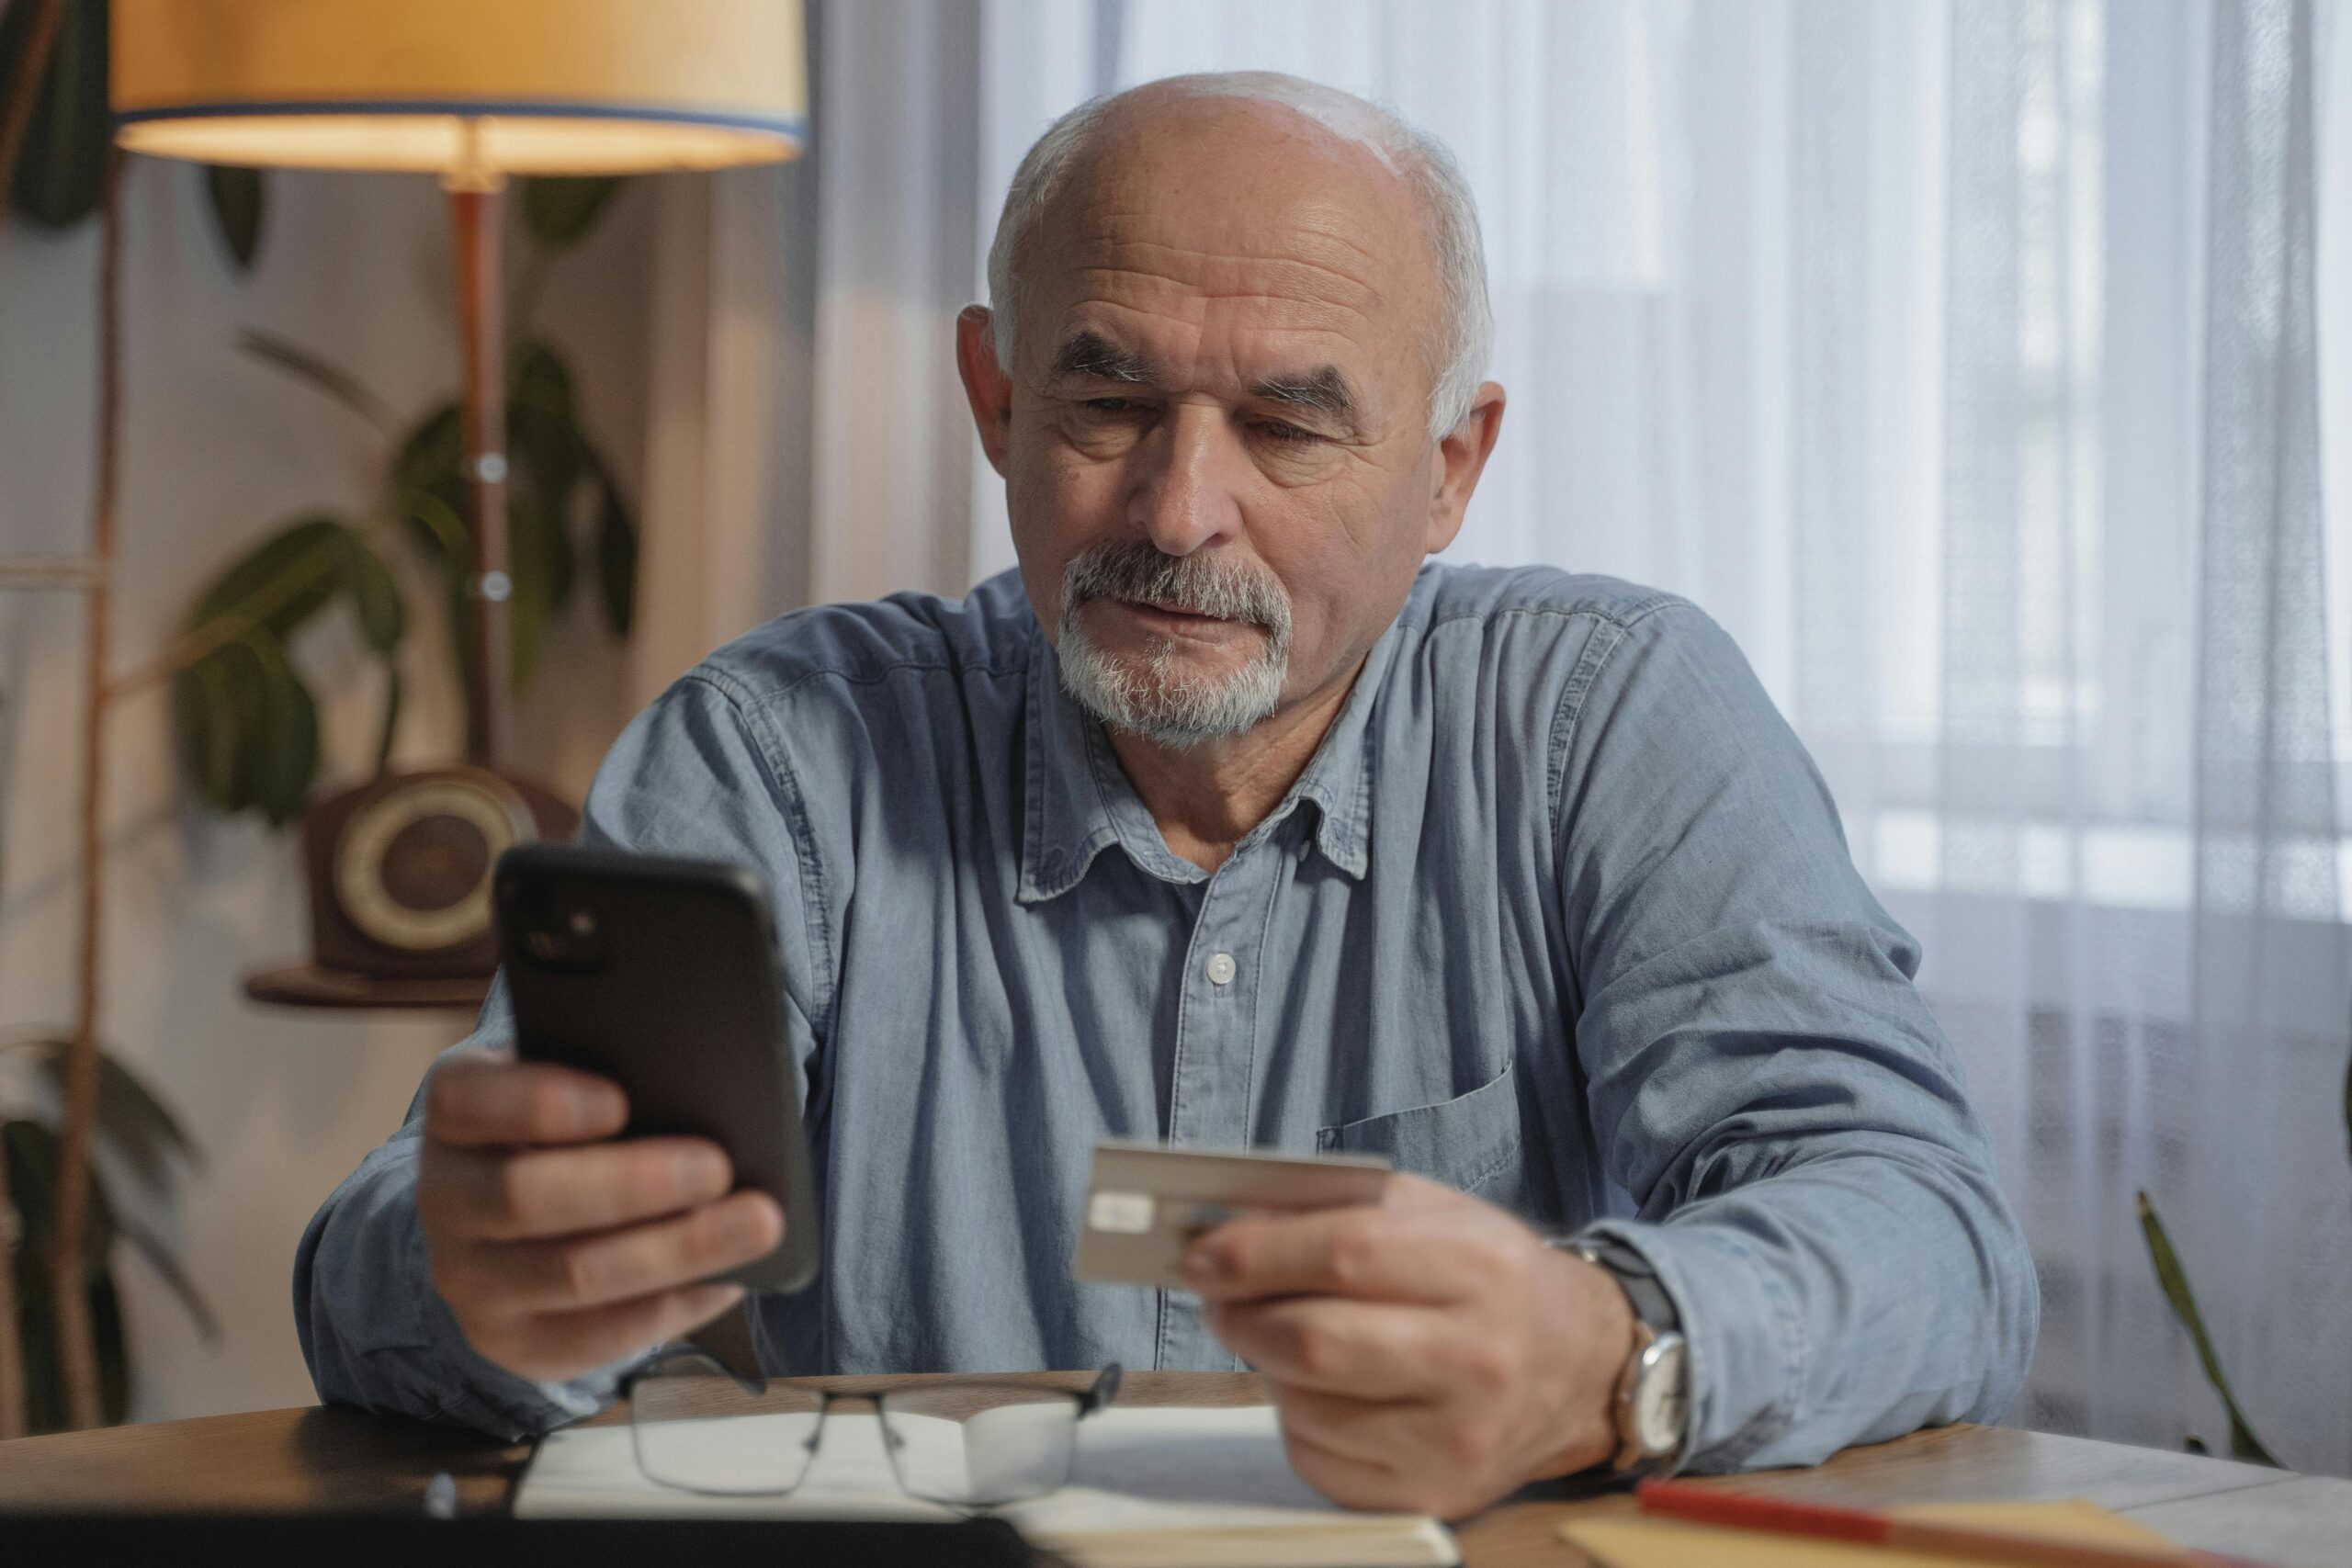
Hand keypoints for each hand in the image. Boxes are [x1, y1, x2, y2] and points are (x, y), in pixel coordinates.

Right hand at [414, 1052, 783, 1381]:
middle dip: (633, 1183)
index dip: (536, 1102)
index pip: (467, 1102)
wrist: (507, 1225)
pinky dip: (672, 1305)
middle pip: (526, 1196)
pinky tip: (728, 1279)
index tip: (619, 1101)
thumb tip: (705, 1095)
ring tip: (756, 1224)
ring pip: (572, 1272)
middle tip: (718, 1166)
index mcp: (457, 1116)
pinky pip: (596, 1335)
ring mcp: (469, 1279)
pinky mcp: (512, 1342)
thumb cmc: (563, 1135)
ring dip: (675, 1249)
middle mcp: (445, 1199)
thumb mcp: (567, 1090)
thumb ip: (613, 1082)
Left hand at [1183, 1173, 1633, 1518]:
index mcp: (1482, 1269)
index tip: (1202, 1252)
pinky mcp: (1437, 1496)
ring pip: (1304, 1406)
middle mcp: (1478, 1360)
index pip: (1344, 1254)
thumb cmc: (1495, 1280)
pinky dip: (1297, 1420)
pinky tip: (1323, 1392)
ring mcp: (1458, 1439)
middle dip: (1242, 1315)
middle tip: (1219, 1298)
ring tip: (1279, 1338)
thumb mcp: (1440, 1217)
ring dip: (1266, 1367)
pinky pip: (1319, 1460)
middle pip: (1315, 1342)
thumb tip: (1232, 1225)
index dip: (1256, 1253)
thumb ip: (1343, 1210)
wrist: (1582, 1367)